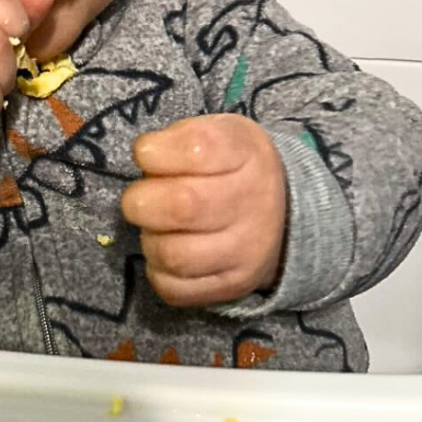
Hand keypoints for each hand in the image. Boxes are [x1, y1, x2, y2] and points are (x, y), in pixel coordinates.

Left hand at [120, 114, 286, 306]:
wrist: (282, 211)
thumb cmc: (231, 165)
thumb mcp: (216, 132)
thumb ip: (179, 138)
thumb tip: (145, 157)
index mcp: (246, 153)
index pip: (195, 149)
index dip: (154, 152)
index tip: (146, 153)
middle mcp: (253, 203)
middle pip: (182, 207)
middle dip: (141, 200)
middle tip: (139, 198)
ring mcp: (245, 251)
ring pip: (174, 255)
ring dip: (149, 238)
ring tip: (157, 226)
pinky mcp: (232, 286)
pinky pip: (174, 289)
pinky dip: (158, 271)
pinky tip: (168, 249)